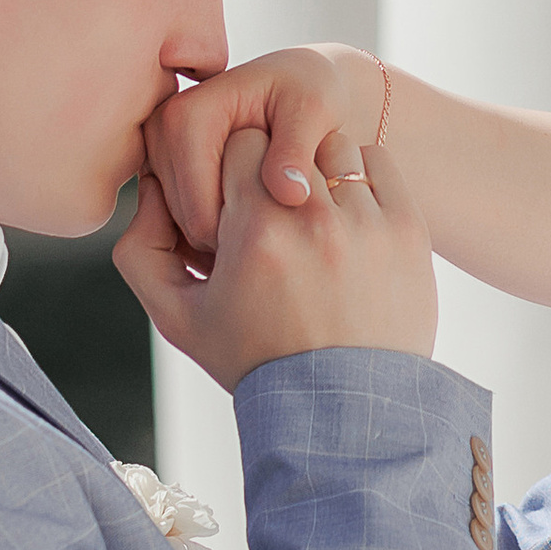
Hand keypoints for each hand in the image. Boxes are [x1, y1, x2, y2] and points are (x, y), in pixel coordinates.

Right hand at [116, 125, 436, 390]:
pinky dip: (360, 176)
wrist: (342, 409)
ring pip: (333, 145)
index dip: (230, 167)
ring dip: (317, 168)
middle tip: (271, 208)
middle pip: (284, 140)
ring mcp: (367, 222)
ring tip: (311, 213)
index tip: (236, 202)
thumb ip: (143, 250)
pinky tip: (346, 213)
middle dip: (270, 166)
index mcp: (256, 233)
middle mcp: (314, 218)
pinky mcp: (408, 230)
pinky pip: (379, 163)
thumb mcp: (178, 319)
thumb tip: (150, 184)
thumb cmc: (256, 362)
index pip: (237, 142)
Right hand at [147, 46, 376, 255]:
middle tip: (283, 230)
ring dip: (221, 235)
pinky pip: (179, 217)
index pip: (199, 209)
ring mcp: (157, 147)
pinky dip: (214, 228)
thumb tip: (288, 194)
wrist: (295, 80)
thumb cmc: (308, 93)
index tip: (284, 233)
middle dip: (228, 237)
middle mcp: (161, 129)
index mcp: (188, 115)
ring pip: (179, 224)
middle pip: (183, 219)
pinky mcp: (162, 162)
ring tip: (272, 223)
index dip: (241, 235)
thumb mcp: (315, 110)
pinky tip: (252, 221)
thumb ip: (298, 150)